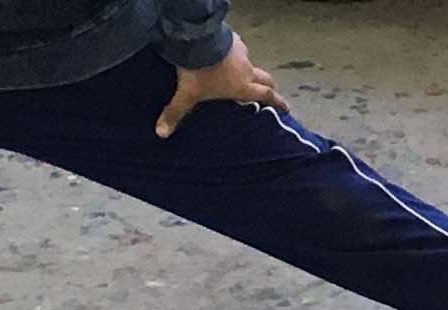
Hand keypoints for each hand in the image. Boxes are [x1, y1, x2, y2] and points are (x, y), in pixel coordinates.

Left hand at [156, 42, 283, 136]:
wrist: (197, 39)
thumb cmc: (198, 71)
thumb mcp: (187, 94)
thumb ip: (176, 112)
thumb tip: (161, 133)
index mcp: (241, 87)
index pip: (265, 96)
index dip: (277, 102)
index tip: (286, 108)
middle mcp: (246, 70)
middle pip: (265, 79)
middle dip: (268, 86)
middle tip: (269, 91)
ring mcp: (242, 52)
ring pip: (250, 63)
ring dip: (247, 69)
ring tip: (238, 73)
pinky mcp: (233, 38)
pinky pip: (237, 48)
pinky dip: (234, 53)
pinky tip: (225, 54)